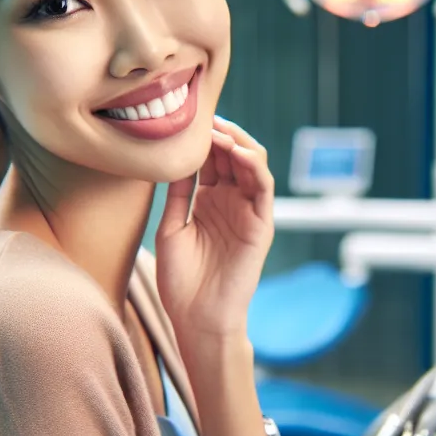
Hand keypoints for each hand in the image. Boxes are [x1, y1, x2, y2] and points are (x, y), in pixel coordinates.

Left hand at [155, 116, 274, 342]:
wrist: (197, 318)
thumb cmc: (181, 281)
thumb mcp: (171, 228)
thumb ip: (177, 194)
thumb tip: (172, 158)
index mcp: (210, 201)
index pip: (211, 159)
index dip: (201, 138)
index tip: (184, 119)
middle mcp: (232, 202)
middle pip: (232, 155)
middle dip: (219, 133)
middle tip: (202, 116)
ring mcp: (249, 212)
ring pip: (252, 164)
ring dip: (237, 143)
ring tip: (218, 130)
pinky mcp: (262, 225)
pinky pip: (264, 188)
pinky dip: (254, 166)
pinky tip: (237, 152)